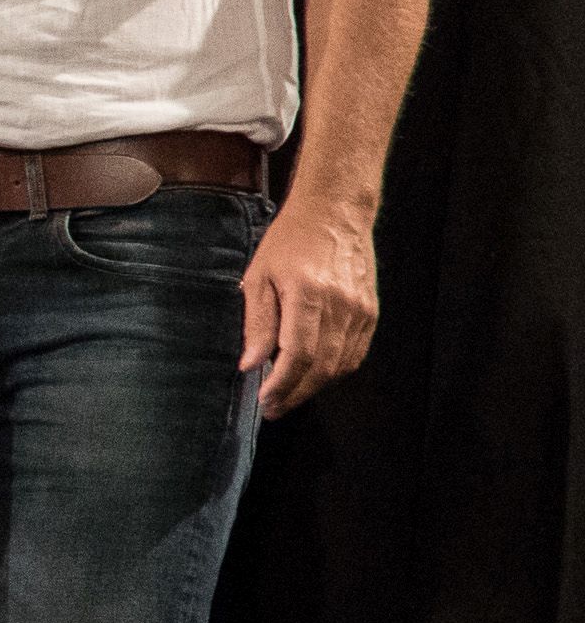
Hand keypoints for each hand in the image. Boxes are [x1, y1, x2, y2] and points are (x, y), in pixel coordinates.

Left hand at [240, 191, 377, 416]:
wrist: (334, 214)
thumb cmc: (289, 242)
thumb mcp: (259, 277)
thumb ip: (257, 323)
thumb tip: (252, 365)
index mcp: (309, 295)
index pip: (298, 354)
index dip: (282, 384)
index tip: (265, 401)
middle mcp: (340, 306)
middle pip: (322, 366)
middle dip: (296, 393)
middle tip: (274, 408)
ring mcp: (361, 310)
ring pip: (341, 364)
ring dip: (315, 386)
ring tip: (289, 395)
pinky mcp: (371, 312)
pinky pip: (355, 353)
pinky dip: (335, 370)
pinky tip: (314, 375)